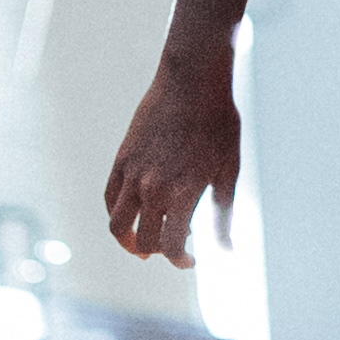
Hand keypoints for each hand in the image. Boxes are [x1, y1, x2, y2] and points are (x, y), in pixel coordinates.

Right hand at [105, 41, 240, 267]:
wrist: (193, 79)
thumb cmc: (218, 121)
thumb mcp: (229, 167)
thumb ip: (224, 213)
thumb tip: (230, 251)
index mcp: (182, 193)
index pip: (172, 247)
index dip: (180, 261)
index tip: (189, 260)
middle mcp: (153, 188)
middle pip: (145, 241)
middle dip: (159, 250)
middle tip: (173, 243)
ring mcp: (133, 173)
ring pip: (118, 225)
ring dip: (129, 240)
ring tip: (143, 240)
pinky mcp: (122, 158)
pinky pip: (110, 198)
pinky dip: (118, 213)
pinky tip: (135, 211)